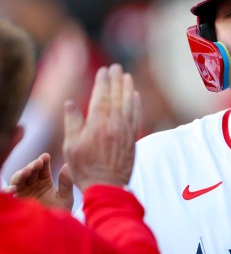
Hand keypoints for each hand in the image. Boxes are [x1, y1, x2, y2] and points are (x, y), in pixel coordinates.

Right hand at [3, 153, 73, 209]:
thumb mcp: (65, 197)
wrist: (55, 230)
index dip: (43, 161)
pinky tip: (12, 189)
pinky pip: (9, 196)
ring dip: (21, 174)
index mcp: (45, 182)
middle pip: (30, 171)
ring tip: (27, 171)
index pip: (42, 168)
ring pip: (18, 179)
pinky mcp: (17, 202)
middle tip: (37, 163)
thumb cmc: (61, 213)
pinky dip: (8, 191)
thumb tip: (67, 165)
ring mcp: (24, 193)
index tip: (45, 157)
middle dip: (32, 165)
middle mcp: (33, 186)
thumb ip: (66, 182)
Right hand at [63, 64, 140, 190]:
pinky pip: (136, 116)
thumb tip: (70, 102)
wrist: (107, 185)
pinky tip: (136, 96)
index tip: (103, 70)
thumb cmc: (85, 167)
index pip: (101, 96)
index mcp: (98, 124)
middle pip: (117, 96)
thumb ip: (72, 122)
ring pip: (129, 104)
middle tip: (117, 67)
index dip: (103, 82)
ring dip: (128, 89)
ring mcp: (126, 130)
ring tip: (127, 77)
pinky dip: (136, 104)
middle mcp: (115, 124)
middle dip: (117, 80)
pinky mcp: (133, 138)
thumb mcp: (71, 145)